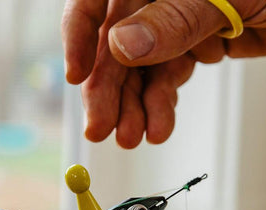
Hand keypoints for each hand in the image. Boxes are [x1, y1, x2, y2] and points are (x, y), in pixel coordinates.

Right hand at [62, 0, 265, 147]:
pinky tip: (157, 126)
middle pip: (114, 45)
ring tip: (131, 137)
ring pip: (137, 72)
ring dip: (131, 110)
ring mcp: (172, 24)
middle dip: (106, 92)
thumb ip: (176, 17)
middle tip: (101, 126)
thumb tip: (122, 43)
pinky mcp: (188, 48)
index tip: (76, 75)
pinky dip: (159, 107)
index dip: (80, 35)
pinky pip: (164, 80)